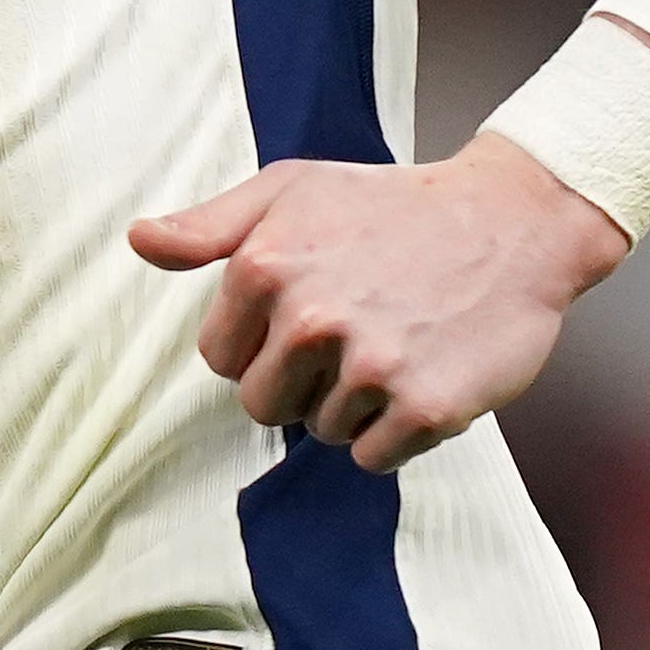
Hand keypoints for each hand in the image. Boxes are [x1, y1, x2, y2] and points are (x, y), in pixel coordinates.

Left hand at [128, 133, 629, 471]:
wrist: (511, 222)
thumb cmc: (390, 205)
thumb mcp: (291, 191)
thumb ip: (209, 226)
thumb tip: (138, 240)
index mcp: (264, 267)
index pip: (219, 360)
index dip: (259, 345)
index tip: (304, 315)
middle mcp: (310, 319)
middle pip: (263, 406)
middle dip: (299, 382)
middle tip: (353, 331)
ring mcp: (370, 366)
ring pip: (321, 432)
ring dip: (353, 403)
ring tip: (395, 340)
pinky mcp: (426, 408)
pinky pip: (374, 458)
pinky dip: (395, 432)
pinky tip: (422, 373)